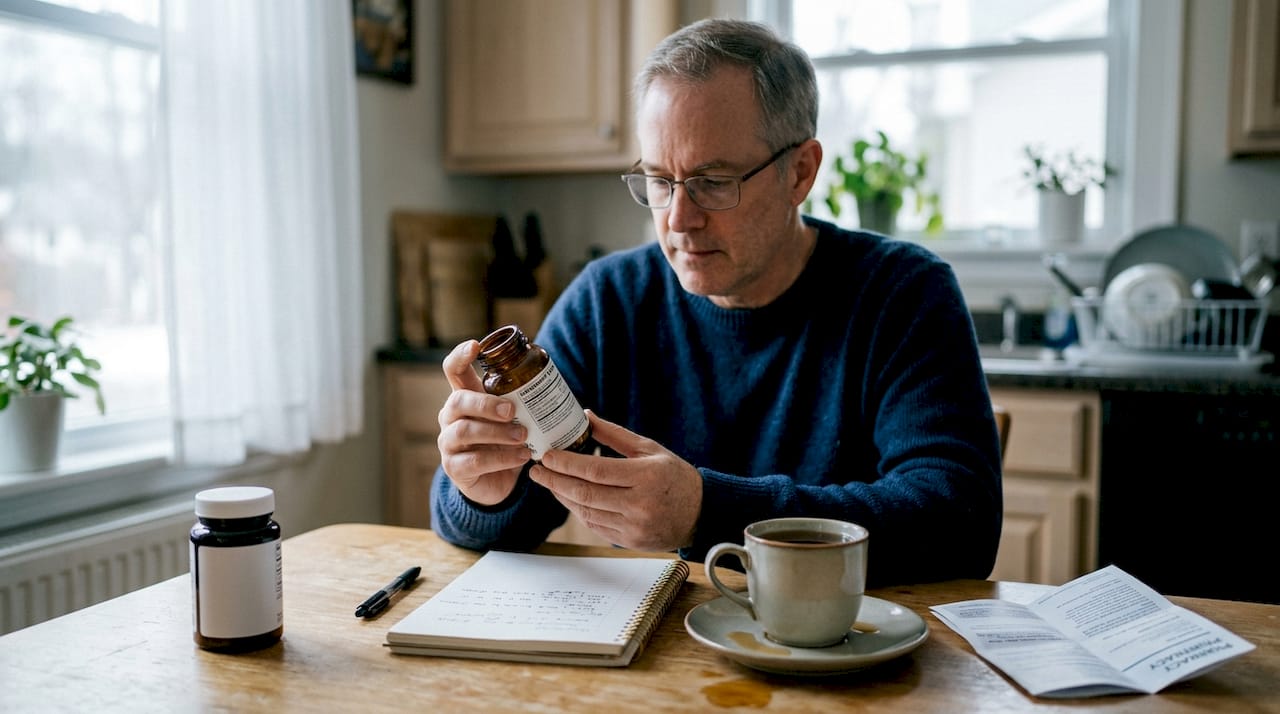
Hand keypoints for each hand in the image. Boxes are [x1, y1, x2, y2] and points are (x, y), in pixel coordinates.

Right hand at [436, 340, 531, 505]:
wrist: (497, 482)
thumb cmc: (505, 442)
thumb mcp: (512, 418)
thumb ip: (521, 400)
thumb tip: (552, 381)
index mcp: (464, 397)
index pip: (453, 370)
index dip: (460, 355)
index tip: (476, 345)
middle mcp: (451, 417)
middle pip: (458, 400)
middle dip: (487, 404)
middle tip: (513, 410)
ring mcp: (449, 443)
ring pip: (465, 431)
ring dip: (497, 432)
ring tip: (523, 436)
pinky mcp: (455, 468)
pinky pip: (475, 461)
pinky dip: (502, 458)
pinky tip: (522, 456)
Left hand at [530, 411, 701, 550]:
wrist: (700, 513)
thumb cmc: (674, 476)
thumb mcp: (649, 448)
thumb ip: (614, 435)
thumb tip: (585, 416)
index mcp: (646, 476)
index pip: (596, 470)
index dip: (566, 464)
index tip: (546, 455)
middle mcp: (639, 504)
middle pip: (586, 493)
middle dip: (555, 481)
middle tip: (536, 470)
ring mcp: (634, 526)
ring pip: (586, 512)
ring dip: (563, 496)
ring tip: (548, 482)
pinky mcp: (630, 541)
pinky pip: (595, 526)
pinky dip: (578, 511)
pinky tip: (568, 498)